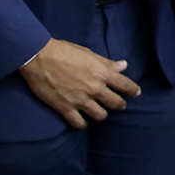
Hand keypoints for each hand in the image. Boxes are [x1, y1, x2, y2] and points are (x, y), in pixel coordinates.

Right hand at [19, 38, 139, 128]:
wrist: (39, 57)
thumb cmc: (64, 51)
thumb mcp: (88, 53)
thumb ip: (107, 63)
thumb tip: (123, 65)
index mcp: (102, 73)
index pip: (125, 85)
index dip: (133, 90)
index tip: (136, 93)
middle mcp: (95, 88)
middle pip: (116, 104)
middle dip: (120, 105)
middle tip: (118, 104)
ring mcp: (81, 100)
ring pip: (100, 116)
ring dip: (102, 114)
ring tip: (99, 111)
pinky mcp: (66, 108)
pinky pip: (80, 123)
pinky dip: (83, 123)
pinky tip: (83, 120)